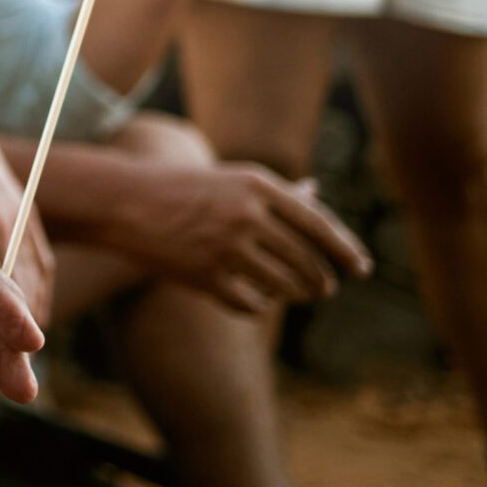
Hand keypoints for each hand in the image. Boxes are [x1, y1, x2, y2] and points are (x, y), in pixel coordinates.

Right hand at [108, 160, 371, 311]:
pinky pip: (250, 304)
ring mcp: (225, 247)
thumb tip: (318, 194)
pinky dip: (259, 306)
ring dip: (295, 295)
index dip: (345, 250)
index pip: (319, 225)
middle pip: (306, 261)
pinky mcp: (205, 275)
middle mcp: (247, 215)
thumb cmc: (185, 188)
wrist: (125, 203)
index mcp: (258, 186)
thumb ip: (278, 192)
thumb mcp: (233, 179)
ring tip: (297, 294)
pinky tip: (258, 301)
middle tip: (326, 288)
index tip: (362, 269)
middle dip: (322, 280)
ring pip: (284, 286)